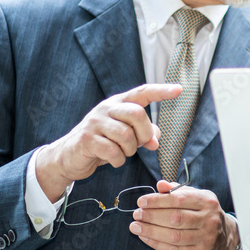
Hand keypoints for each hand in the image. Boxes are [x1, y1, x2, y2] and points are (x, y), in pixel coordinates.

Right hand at [36, 84, 181, 201]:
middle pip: (138, 114)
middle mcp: (106, 108)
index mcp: (118, 103)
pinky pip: (114, 151)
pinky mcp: (87, 139)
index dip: (161, 91)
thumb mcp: (124, 136)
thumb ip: (142, 134)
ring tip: (122, 153)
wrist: (69, 156)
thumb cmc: (102, 143)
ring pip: (126, 135)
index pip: (142, 92)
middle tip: (141, 144)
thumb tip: (156, 140)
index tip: (179, 89)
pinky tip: (113, 160)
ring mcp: (95, 122)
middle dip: (144, 133)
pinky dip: (118, 160)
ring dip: (130, 150)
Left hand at [129, 182, 239, 249]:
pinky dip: (157, 244)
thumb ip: (177, 191)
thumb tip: (160, 185)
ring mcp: (206, 237)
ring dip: (151, 231)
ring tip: (136, 227)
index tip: (141, 201)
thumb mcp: (196, 198)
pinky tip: (145, 238)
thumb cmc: (205, 215)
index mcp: (207, 201)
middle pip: (176, 218)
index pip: (179, 199)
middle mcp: (209, 219)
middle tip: (136, 214)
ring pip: (174, 236)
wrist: (225, 239)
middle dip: (152, 216)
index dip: (158, 200)